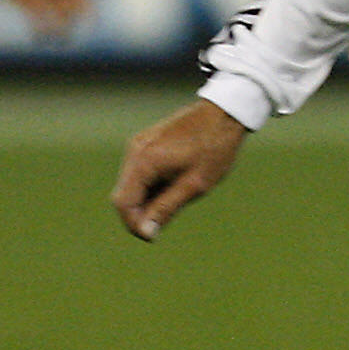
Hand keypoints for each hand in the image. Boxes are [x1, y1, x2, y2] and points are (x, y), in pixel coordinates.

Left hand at [0, 0, 91, 36]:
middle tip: (69, 34)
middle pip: (69, 6)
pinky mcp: (25, 3)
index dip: (88, 5)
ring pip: (55, 15)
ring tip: (60, 40)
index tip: (91, 20)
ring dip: (59, 29)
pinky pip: (37, 19)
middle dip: (72, 20)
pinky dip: (39, 29)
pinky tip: (38, 38)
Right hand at [111, 101, 248, 240]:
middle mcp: (135, 151)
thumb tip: (146, 232)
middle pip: (123, 195)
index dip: (134, 225)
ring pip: (131, 184)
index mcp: (144, 161)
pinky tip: (174, 185)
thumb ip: (166, 209)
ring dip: (146, 200)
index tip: (153, 237)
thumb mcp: (194, 185)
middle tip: (166, 221)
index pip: (123, 203)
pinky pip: (139, 172)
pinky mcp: (147, 142)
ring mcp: (139, 144)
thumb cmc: (214, 149)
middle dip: (139, 214)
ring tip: (177, 199)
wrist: (225, 113)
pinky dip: (150, 186)